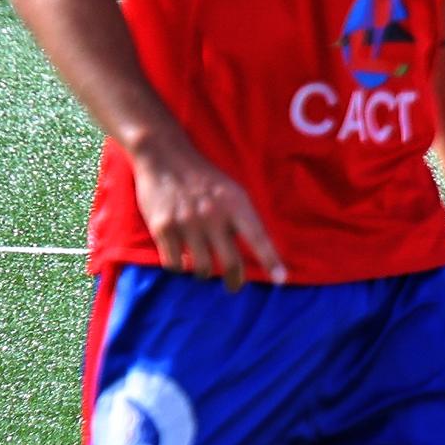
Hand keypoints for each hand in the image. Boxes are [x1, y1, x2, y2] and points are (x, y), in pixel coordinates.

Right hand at [128, 137, 283, 286]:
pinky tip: (181, 257)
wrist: (165, 157)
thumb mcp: (232, 192)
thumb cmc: (204, 180)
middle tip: (234, 286)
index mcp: (235, 204)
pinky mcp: (163, 228)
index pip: (258, 237)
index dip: (270, 260)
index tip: (281, 279)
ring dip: (204, 273)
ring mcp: (187, 223)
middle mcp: (213, 215)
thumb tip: (257, 253)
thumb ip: (243, 219)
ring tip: (204, 267)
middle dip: (235, 281)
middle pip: (230, 263)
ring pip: (201, 269)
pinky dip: (179, 266)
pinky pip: (174, 263)